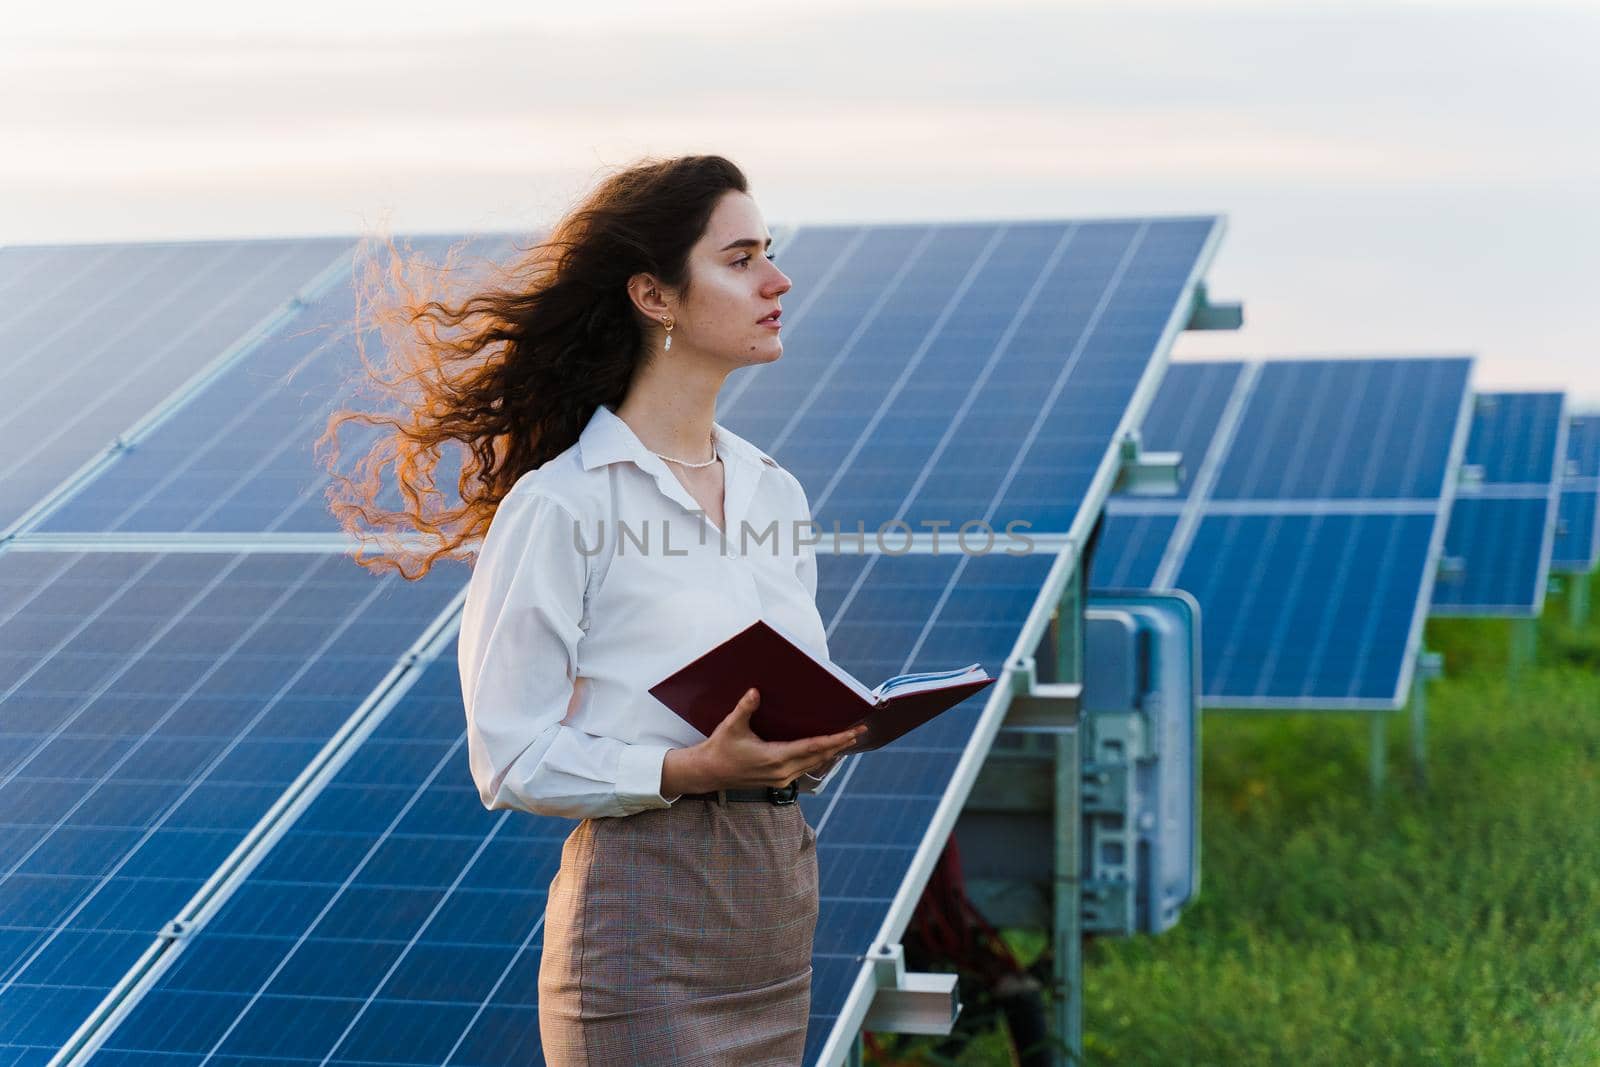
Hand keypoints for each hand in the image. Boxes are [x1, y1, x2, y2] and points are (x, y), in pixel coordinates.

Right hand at [663, 688, 864, 793]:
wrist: (708, 773)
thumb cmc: (720, 749)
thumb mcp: (731, 726)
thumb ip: (745, 708)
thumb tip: (755, 692)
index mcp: (775, 758)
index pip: (814, 747)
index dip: (836, 740)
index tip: (853, 732)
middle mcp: (782, 772)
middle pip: (820, 756)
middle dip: (841, 744)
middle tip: (861, 731)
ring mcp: (781, 779)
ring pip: (814, 764)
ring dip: (832, 752)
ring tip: (849, 740)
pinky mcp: (778, 781)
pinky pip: (805, 768)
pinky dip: (818, 758)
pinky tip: (826, 751)